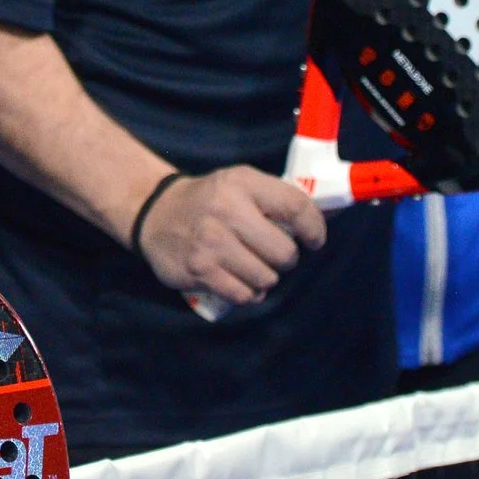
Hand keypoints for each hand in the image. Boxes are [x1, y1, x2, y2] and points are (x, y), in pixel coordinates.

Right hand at [135, 165, 325, 307]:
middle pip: (284, 253)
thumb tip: (324, 218)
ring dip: (265, 279)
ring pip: (266, 279)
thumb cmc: (209, 200)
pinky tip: (238, 280)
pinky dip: (246, 293)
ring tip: (251, 266)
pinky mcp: (198, 269)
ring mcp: (211, 242)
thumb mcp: (240, 184)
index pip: (296, 207)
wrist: (154, 212)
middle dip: (285, 260)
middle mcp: (227, 210)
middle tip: (273, 255)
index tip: (315, 241)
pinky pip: (243, 295)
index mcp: (242, 183)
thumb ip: (277, 198)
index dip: (315, 228)